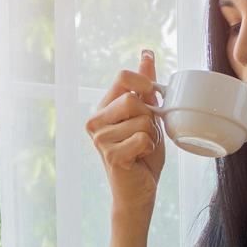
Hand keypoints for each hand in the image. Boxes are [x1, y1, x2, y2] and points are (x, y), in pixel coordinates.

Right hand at [86, 49, 165, 216]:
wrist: (138, 192)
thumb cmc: (142, 154)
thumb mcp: (147, 115)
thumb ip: (144, 87)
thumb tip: (146, 54)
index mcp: (103, 107)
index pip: (123, 77)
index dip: (143, 83)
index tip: (151, 98)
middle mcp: (95, 120)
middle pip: (133, 100)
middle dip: (150, 118)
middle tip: (144, 134)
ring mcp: (100, 138)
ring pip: (142, 121)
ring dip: (151, 136)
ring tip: (141, 148)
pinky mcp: (110, 154)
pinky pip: (142, 138)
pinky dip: (149, 148)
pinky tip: (139, 158)